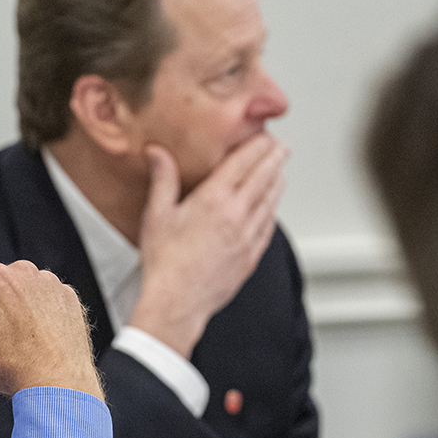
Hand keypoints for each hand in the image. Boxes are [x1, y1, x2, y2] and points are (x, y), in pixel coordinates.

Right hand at [0, 251, 102, 399]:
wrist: (57, 386)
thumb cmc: (9, 366)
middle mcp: (24, 271)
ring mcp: (50, 283)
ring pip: (18, 284)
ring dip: (11, 301)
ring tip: (12, 335)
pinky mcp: (68, 296)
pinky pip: (44, 293)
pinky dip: (36, 308)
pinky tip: (33, 333)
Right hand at [129, 135, 287, 355]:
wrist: (177, 302)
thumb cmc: (165, 262)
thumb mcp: (157, 214)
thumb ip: (163, 178)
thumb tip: (158, 153)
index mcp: (214, 199)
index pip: (244, 161)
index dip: (258, 145)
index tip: (264, 135)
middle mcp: (237, 214)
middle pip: (265, 176)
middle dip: (275, 158)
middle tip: (280, 147)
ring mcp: (248, 236)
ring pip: (272, 200)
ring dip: (278, 181)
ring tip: (279, 171)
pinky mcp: (252, 255)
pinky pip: (269, 225)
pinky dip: (273, 209)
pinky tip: (271, 207)